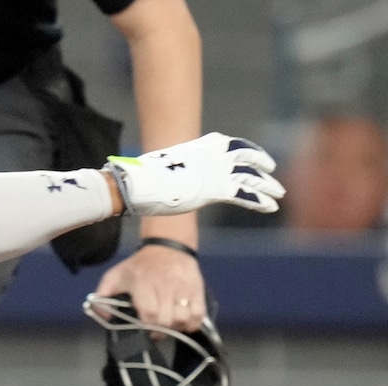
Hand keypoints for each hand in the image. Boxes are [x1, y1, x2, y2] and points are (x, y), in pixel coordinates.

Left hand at [95, 243, 204, 331]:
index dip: (147, 326)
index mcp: (144, 284)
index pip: (150, 313)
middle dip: (160, 331)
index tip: (143, 329)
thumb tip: (103, 316)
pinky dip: (192, 324)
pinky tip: (183, 323)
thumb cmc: (139, 265)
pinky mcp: (197, 290)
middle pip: (167, 320)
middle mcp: (166, 287)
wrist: (168, 247)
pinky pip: (199, 315)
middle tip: (155, 330)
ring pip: (184, 319)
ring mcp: (183, 289)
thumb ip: (103, 295)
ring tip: (169, 326)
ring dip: (176, 328)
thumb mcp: (115, 275)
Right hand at [104, 132, 284, 216]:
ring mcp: (218, 171)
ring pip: (251, 177)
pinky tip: (271, 207)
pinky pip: (245, 195)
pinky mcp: (217, 189)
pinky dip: (260, 201)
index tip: (257, 158)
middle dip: (261, 165)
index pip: (233, 145)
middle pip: (247, 157)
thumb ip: (174, 170)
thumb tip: (164, 176)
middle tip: (272, 173)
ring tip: (278, 193)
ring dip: (267, 185)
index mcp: (203, 145)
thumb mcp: (164, 167)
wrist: (140, 182)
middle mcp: (215, 155)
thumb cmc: (144, 176)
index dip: (248, 151)